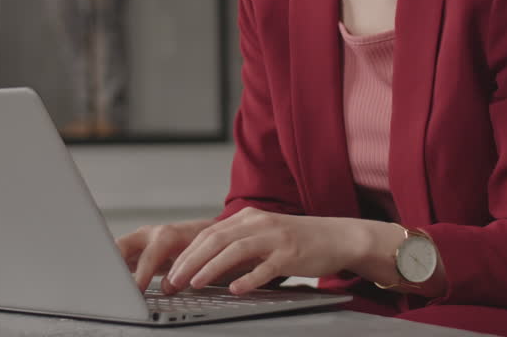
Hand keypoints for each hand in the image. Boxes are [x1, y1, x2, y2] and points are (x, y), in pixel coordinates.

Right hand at [115, 219, 212, 291]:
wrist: (206, 235)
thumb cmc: (203, 247)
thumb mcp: (197, 261)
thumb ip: (181, 274)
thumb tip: (166, 288)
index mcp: (166, 236)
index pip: (148, 257)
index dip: (141, 276)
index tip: (135, 291)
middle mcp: (149, 235)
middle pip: (122, 247)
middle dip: (113, 264)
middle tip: (111, 285)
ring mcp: (140, 240)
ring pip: (117, 250)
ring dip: (112, 267)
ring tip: (108, 285)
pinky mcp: (137, 249)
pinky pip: (121, 257)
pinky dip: (117, 269)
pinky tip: (115, 282)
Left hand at [165, 209, 365, 294]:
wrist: (337, 237)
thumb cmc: (297, 240)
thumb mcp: (262, 235)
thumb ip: (237, 244)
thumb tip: (204, 263)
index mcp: (247, 217)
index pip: (208, 234)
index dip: (187, 253)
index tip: (170, 272)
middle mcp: (258, 223)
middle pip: (215, 240)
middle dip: (190, 261)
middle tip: (173, 281)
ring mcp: (275, 237)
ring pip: (235, 250)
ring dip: (212, 267)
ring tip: (195, 283)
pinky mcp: (291, 254)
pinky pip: (266, 267)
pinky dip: (248, 278)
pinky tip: (236, 290)